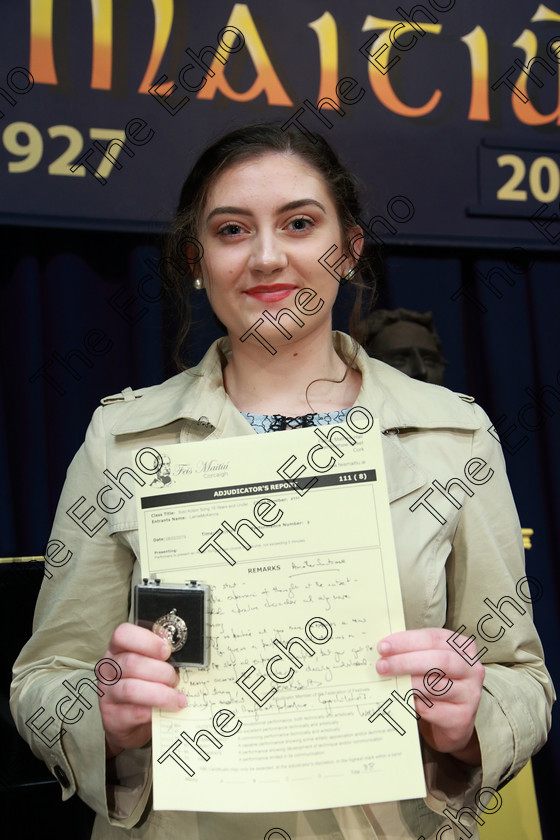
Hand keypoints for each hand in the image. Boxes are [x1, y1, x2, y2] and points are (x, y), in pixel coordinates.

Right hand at [98, 622, 185, 757]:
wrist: (131, 721)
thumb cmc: (145, 684)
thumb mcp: (150, 664)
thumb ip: (160, 655)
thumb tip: (184, 653)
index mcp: (117, 648)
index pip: (122, 634)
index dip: (147, 640)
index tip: (167, 650)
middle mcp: (108, 668)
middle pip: (131, 663)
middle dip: (161, 671)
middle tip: (175, 679)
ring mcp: (107, 693)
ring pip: (132, 689)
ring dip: (161, 693)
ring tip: (177, 698)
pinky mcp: (112, 717)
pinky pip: (135, 712)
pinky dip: (156, 710)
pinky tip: (168, 710)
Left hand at [376, 628, 484, 764]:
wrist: (452, 720)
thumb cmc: (436, 682)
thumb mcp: (429, 663)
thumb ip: (412, 653)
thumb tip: (383, 650)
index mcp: (463, 647)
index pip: (433, 638)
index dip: (407, 641)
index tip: (383, 646)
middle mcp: (472, 669)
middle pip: (438, 661)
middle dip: (405, 661)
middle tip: (381, 665)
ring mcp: (471, 694)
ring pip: (436, 686)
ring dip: (408, 683)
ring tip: (388, 681)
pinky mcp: (463, 717)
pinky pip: (434, 709)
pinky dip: (415, 704)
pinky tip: (403, 701)